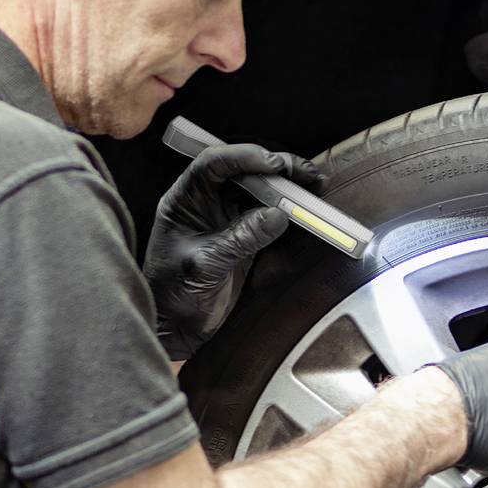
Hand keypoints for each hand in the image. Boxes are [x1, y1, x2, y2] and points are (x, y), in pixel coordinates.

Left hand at [145, 141, 322, 359]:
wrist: (175, 330)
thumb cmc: (172, 298)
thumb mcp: (204, 266)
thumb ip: (239, 239)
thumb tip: (277, 214)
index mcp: (184, 202)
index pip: (212, 164)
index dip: (243, 157)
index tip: (273, 163)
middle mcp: (205, 204)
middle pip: (242, 172)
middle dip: (275, 169)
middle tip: (306, 174)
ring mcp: (225, 219)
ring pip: (258, 191)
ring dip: (286, 187)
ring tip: (314, 186)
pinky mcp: (243, 237)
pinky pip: (268, 215)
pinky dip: (289, 211)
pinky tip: (306, 211)